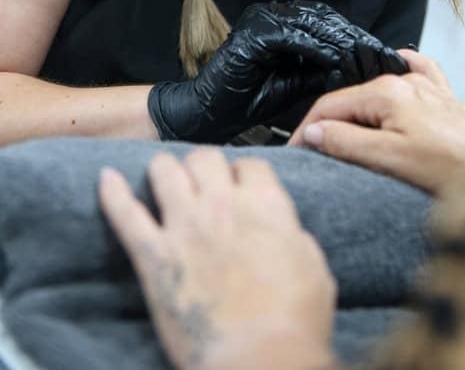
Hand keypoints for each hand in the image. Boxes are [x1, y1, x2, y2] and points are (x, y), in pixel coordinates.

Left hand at [98, 149, 336, 369]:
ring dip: (164, 169)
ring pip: (165, 171)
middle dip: (203, 165)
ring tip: (162, 175)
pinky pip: (125, 214)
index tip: (239, 182)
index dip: (243, 173)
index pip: (249, 164)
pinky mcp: (154, 256)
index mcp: (265, 204)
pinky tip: (107, 179)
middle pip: (204, 158)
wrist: (260, 357)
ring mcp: (185, 226)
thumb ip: (293, 235)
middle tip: (201, 178)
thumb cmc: (293, 320)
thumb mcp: (313, 266)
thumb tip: (283, 229)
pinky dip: (113, 194)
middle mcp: (222, 204)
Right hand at [148, 0, 407, 142]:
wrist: (206, 112)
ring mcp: (261, 19)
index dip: (355, 37)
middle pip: (325, 19)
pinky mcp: (254, 32)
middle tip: (382, 55)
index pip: (327, 22)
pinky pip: (294, 38)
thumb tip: (354, 67)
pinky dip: (318, 50)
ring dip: (342, 42)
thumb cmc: (246, 101)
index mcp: (281, 21)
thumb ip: (320, 71)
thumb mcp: (294, 84)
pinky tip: (338, 63)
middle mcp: (272, 14)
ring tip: (366, 59)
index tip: (381, 54)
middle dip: (355, 38)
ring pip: (314, 24)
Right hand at [288, 50, 464, 193]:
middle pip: (351, 99)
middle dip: (329, 122)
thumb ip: (347, 142)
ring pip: (377, 92)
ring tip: (341, 134)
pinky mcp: (443, 99)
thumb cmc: (455, 168)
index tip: (296, 151)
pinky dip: (399, 73)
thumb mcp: (390, 158)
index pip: (330, 105)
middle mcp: (406, 82)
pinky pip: (415, 74)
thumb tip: (313, 131)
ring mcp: (426, 88)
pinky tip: (396, 72)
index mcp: (387, 92)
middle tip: (314, 152)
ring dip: (355, 111)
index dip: (306, 129)